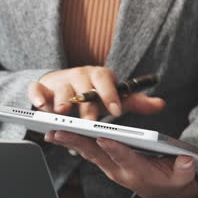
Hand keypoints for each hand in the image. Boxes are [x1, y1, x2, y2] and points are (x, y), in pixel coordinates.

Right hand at [27, 66, 165, 119]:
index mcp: (100, 76)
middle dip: (86, 105)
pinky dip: (37, 96)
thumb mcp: (115, 97)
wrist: (67, 86)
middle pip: (83, 88)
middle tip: (89, 121)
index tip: (116, 111)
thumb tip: (161, 104)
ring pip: (61, 88)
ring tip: (62, 112)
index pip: (106, 81)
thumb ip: (136, 102)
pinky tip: (40, 106)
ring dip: (62, 100)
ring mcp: (60, 80)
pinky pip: (37, 88)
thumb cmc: (94, 94)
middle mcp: (80, 76)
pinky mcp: (42, 87)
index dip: (111, 94)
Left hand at [46, 131, 197, 197]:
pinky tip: (59, 133)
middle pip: (97, 154)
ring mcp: (111, 167)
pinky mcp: (107, 163)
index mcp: (139, 172)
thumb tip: (186, 160)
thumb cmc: (173, 180)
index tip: (103, 138)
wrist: (164, 193)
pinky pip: (88, 151)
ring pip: (88, 152)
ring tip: (51, 131)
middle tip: (59, 132)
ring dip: (70, 142)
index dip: (115, 148)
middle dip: (78, 142)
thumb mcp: (184, 176)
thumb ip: (185, 169)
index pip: (125, 158)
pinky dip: (74, 142)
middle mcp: (120, 170)